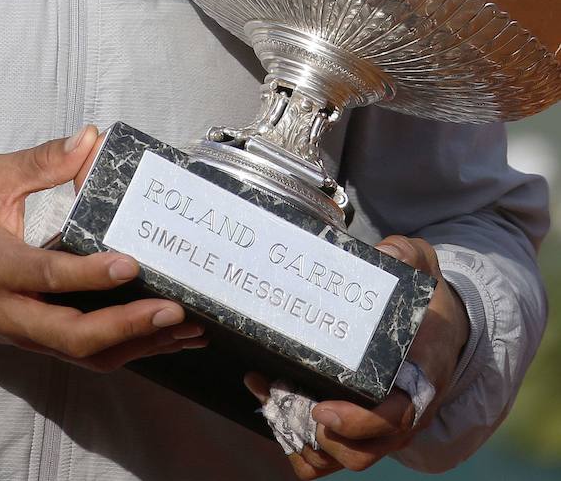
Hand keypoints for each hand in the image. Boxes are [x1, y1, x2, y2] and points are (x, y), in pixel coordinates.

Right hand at [0, 125, 204, 370]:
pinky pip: (86, 356)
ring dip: (137, 345)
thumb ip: (41, 161)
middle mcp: (12, 311)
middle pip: (72, 336)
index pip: (48, 276)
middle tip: (172, 309)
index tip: (129, 264)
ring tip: (185, 328)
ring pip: (85, 356)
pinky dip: (128, 350)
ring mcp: (26, 336)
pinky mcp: (38, 344)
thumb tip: (90, 139)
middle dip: (127, 326)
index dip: (89, 275)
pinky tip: (163, 338)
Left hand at [246, 235, 469, 475]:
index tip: (322, 410)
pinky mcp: (363, 428)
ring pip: (341, 458)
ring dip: (301, 439)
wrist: (443, 330)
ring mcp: (383, 428)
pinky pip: (330, 455)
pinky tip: (272, 398)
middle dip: (319, 436)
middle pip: (362, 452)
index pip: (395, 419)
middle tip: (283, 396)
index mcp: (421, 380)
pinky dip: (299, 442)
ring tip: (269, 391)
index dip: (357, 423)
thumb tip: (383, 253)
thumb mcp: (423, 266)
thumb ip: (406, 254)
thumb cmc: (427, 302)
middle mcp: (404, 415)